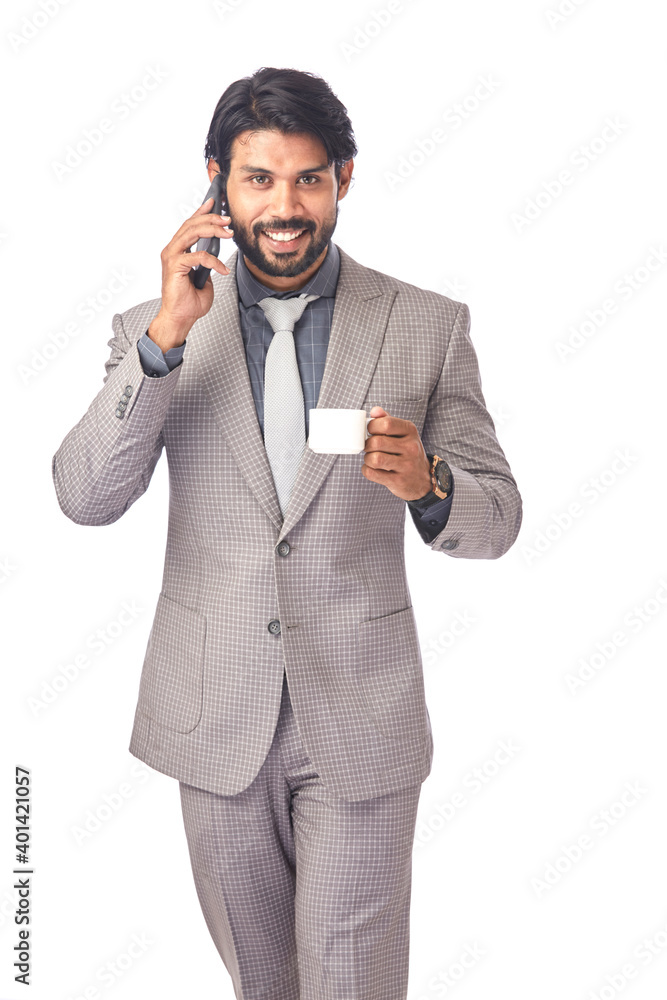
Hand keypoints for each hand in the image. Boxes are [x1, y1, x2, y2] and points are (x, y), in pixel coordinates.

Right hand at [148, 196, 234, 351]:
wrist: (180, 318)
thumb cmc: (189, 301)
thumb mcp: (204, 278)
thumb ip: (207, 265)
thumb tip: (216, 258)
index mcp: (178, 250)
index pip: (189, 225)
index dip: (201, 211)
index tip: (214, 202)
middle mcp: (172, 250)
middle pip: (191, 224)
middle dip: (211, 218)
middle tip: (228, 219)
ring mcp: (171, 256)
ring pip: (192, 233)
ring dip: (212, 229)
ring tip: (229, 232)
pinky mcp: (174, 266)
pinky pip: (198, 256)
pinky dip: (214, 262)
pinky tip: (223, 270)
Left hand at [361, 406, 432, 500]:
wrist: (423, 479)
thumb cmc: (407, 452)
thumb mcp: (403, 434)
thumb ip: (387, 420)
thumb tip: (374, 410)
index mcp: (411, 431)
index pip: (386, 423)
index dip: (372, 427)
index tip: (370, 432)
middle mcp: (411, 447)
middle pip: (377, 442)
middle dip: (367, 445)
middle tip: (370, 448)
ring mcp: (406, 465)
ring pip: (374, 459)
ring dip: (367, 459)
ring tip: (372, 459)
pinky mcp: (398, 481)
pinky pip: (372, 473)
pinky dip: (367, 470)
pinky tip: (373, 469)